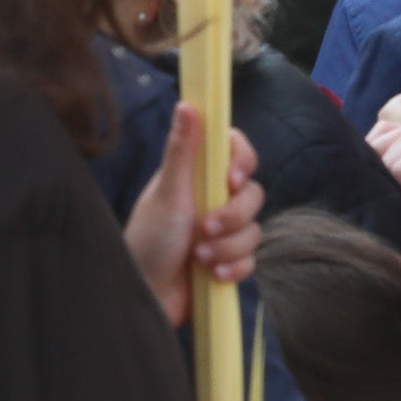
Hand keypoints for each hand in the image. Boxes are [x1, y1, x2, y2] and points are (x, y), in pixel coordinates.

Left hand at [122, 104, 262, 325]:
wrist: (146, 297)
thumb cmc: (148, 241)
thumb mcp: (167, 193)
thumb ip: (182, 150)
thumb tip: (187, 103)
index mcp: (196, 176)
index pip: (235, 151)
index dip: (241, 161)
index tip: (231, 179)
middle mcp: (212, 199)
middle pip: (252, 193)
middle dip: (233, 215)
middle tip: (204, 227)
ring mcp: (222, 231)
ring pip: (254, 229)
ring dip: (228, 246)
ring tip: (199, 258)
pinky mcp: (228, 260)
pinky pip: (251, 259)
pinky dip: (234, 268)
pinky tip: (212, 275)